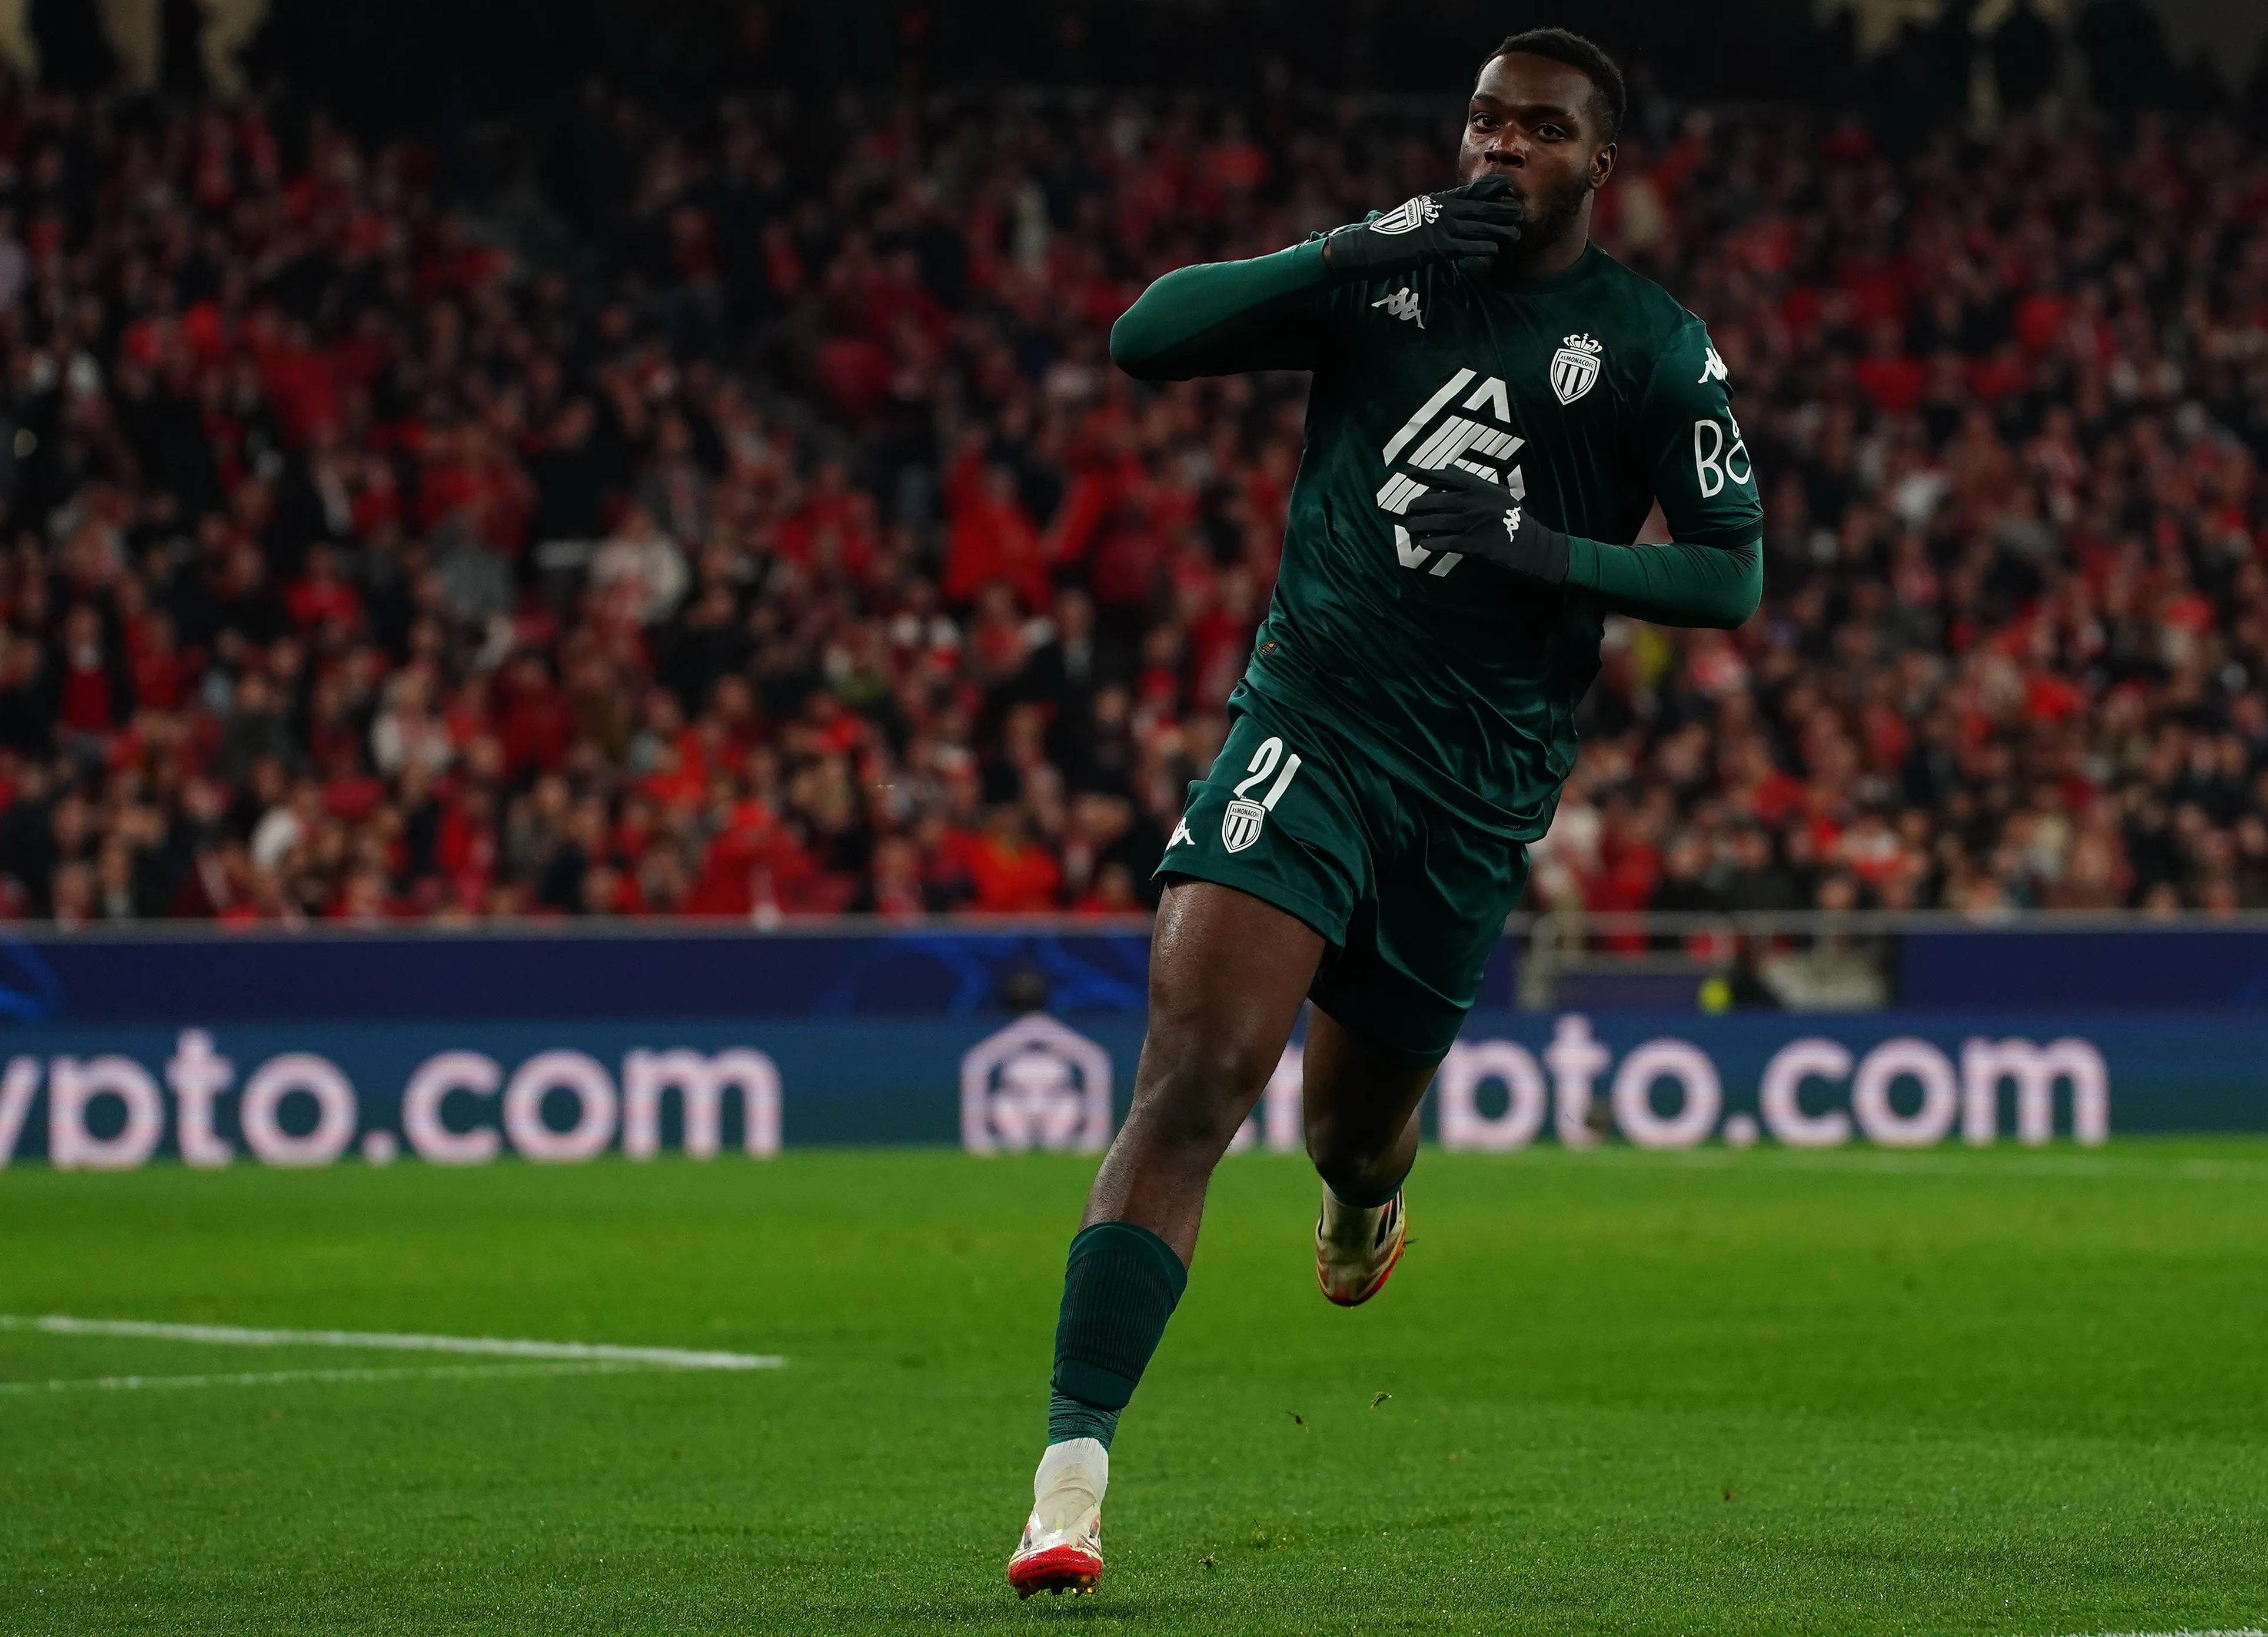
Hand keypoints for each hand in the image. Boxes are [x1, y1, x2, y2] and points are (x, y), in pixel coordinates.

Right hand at [1322, 174, 1522, 279]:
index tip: (1509, 190)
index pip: (1471, 191)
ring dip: (1499, 230)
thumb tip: (1450, 214)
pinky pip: (1464, 246)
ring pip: (1477, 227)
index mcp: (1437, 201)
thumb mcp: (1415, 215)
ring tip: (1515, 235)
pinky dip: (1481, 247)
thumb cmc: (1390, 235)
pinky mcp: (1433, 247)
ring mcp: (1438, 228)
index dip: (1492, 189)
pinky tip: (1494, 249)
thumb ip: (1435, 213)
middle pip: (1481, 207)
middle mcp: (1440, 210)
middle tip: (1520, 213)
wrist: (1367, 246)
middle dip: (1502, 210)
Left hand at [1397, 463, 1569, 584]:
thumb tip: (1448, 468)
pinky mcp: (1472, 543)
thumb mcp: (1496, 493)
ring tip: (1409, 527)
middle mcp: (1474, 502)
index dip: (1425, 474)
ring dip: (1418, 525)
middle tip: (1408, 510)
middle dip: (1417, 505)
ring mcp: (1472, 522)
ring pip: (1436, 522)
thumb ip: (1472, 481)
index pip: (1447, 477)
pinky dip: (1431, 542)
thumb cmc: (1511, 517)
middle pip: (1436, 501)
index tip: (1407, 473)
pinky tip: (1423, 544)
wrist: (1529, 543)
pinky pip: (1445, 542)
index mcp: (1480, 487)